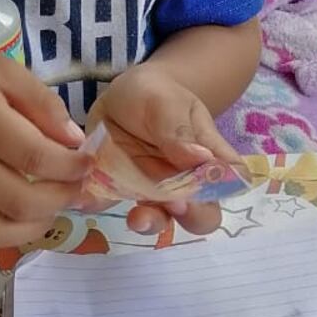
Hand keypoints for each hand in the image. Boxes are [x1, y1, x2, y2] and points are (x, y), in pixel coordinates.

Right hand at [0, 41, 86, 245]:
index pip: (36, 158)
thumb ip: (41, 102)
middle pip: (23, 200)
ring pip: (2, 228)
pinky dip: (13, 233)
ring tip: (59, 202)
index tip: (89, 161)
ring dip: (41, 223)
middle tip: (80, 184)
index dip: (72, 167)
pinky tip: (31, 215)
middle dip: (64, 198)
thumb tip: (75, 140)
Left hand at [85, 63, 238, 236]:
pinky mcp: (116, 189)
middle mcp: (184, 181)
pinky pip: (110, 204)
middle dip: (189, 216)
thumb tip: (202, 159)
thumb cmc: (157, 95)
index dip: (219, 194)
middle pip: (199, 214)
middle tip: (173, 205)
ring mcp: (150, 189)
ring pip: (157, 219)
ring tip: (137, 216)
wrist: (123, 95)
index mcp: (207, 159)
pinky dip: (99, 205)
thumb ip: (180, 132)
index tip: (202, 190)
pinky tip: (88, 198)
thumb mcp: (166, 103)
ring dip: (150, 222)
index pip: (228, 184)